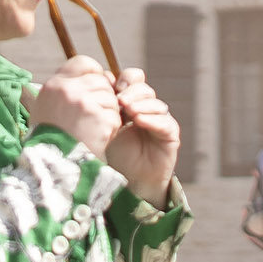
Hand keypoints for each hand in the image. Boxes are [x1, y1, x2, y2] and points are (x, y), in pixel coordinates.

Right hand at [30, 56, 121, 157]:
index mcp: (54, 85)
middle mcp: (68, 90)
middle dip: (103, 97)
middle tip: (92, 117)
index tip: (93, 88)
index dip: (94, 74)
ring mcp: (85, 102)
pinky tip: (98, 137)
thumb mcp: (47, 108)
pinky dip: (111, 127)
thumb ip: (66, 90)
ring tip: (92, 129)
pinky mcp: (100, 118)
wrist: (53, 166)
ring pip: (111, 98)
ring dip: (108, 113)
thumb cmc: (50, 140)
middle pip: (101, 81)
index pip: (83, 62)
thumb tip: (98, 77)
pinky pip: (116, 116)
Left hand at [104, 68, 179, 207]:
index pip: (133, 80)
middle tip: (120, 98)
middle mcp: (146, 109)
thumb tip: (92, 85)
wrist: (126, 181)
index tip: (110, 85)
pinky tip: (139, 121)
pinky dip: (153, 119)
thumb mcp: (101, 127)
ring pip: (157, 104)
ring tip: (128, 110)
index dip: (124, 79)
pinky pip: (166, 122)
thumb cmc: (111, 154)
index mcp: (130, 102)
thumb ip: (100, 108)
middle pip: (145, 89)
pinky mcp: (171, 135)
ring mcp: (160, 121)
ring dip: (142, 104)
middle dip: (132, 90)